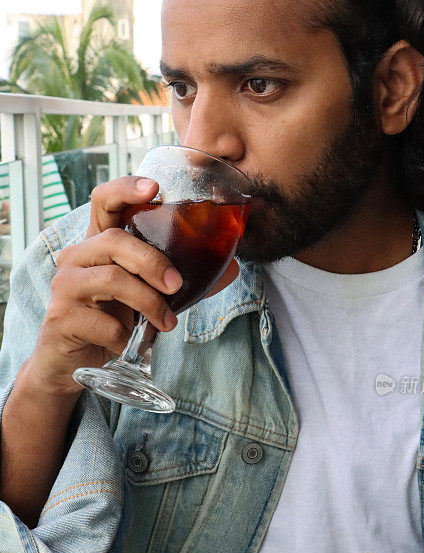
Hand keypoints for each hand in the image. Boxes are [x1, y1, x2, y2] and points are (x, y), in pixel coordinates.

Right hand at [29, 176, 239, 395]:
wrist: (74, 363)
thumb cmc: (112, 320)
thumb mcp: (147, 294)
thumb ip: (181, 280)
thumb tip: (232, 269)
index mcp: (98, 244)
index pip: (103, 201)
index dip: (126, 188)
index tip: (155, 189)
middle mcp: (76, 257)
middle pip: (114, 241)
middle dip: (153, 262)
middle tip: (176, 285)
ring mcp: (65, 286)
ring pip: (112, 280)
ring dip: (148, 303)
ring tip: (166, 323)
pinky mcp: (62, 318)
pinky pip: (104, 323)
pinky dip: (126, 337)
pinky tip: (129, 344)